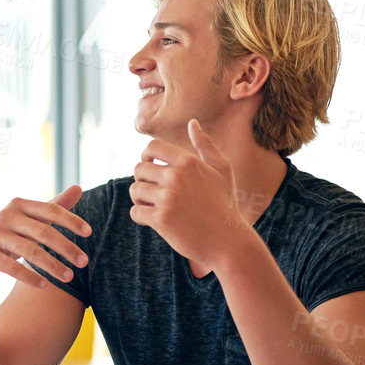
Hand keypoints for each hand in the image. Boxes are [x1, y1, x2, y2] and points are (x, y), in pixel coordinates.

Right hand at [0, 186, 90, 288]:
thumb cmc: (11, 235)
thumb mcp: (31, 220)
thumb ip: (54, 206)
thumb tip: (79, 188)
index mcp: (18, 205)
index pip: (50, 210)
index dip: (70, 220)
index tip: (89, 233)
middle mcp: (5, 216)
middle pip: (42, 232)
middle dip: (65, 248)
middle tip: (84, 262)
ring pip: (29, 251)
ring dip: (52, 266)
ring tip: (69, 277)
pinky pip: (12, 267)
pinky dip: (30, 277)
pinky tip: (45, 285)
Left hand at [128, 120, 246, 268]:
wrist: (229, 242)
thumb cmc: (225, 204)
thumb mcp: (221, 171)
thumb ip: (205, 145)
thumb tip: (192, 122)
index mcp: (189, 162)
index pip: (151, 147)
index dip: (146, 156)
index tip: (151, 168)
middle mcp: (176, 176)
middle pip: (139, 169)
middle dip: (143, 180)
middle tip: (155, 193)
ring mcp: (168, 198)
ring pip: (135, 190)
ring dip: (141, 199)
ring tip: (155, 207)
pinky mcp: (161, 219)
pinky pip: (135, 212)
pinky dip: (141, 216)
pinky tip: (154, 220)